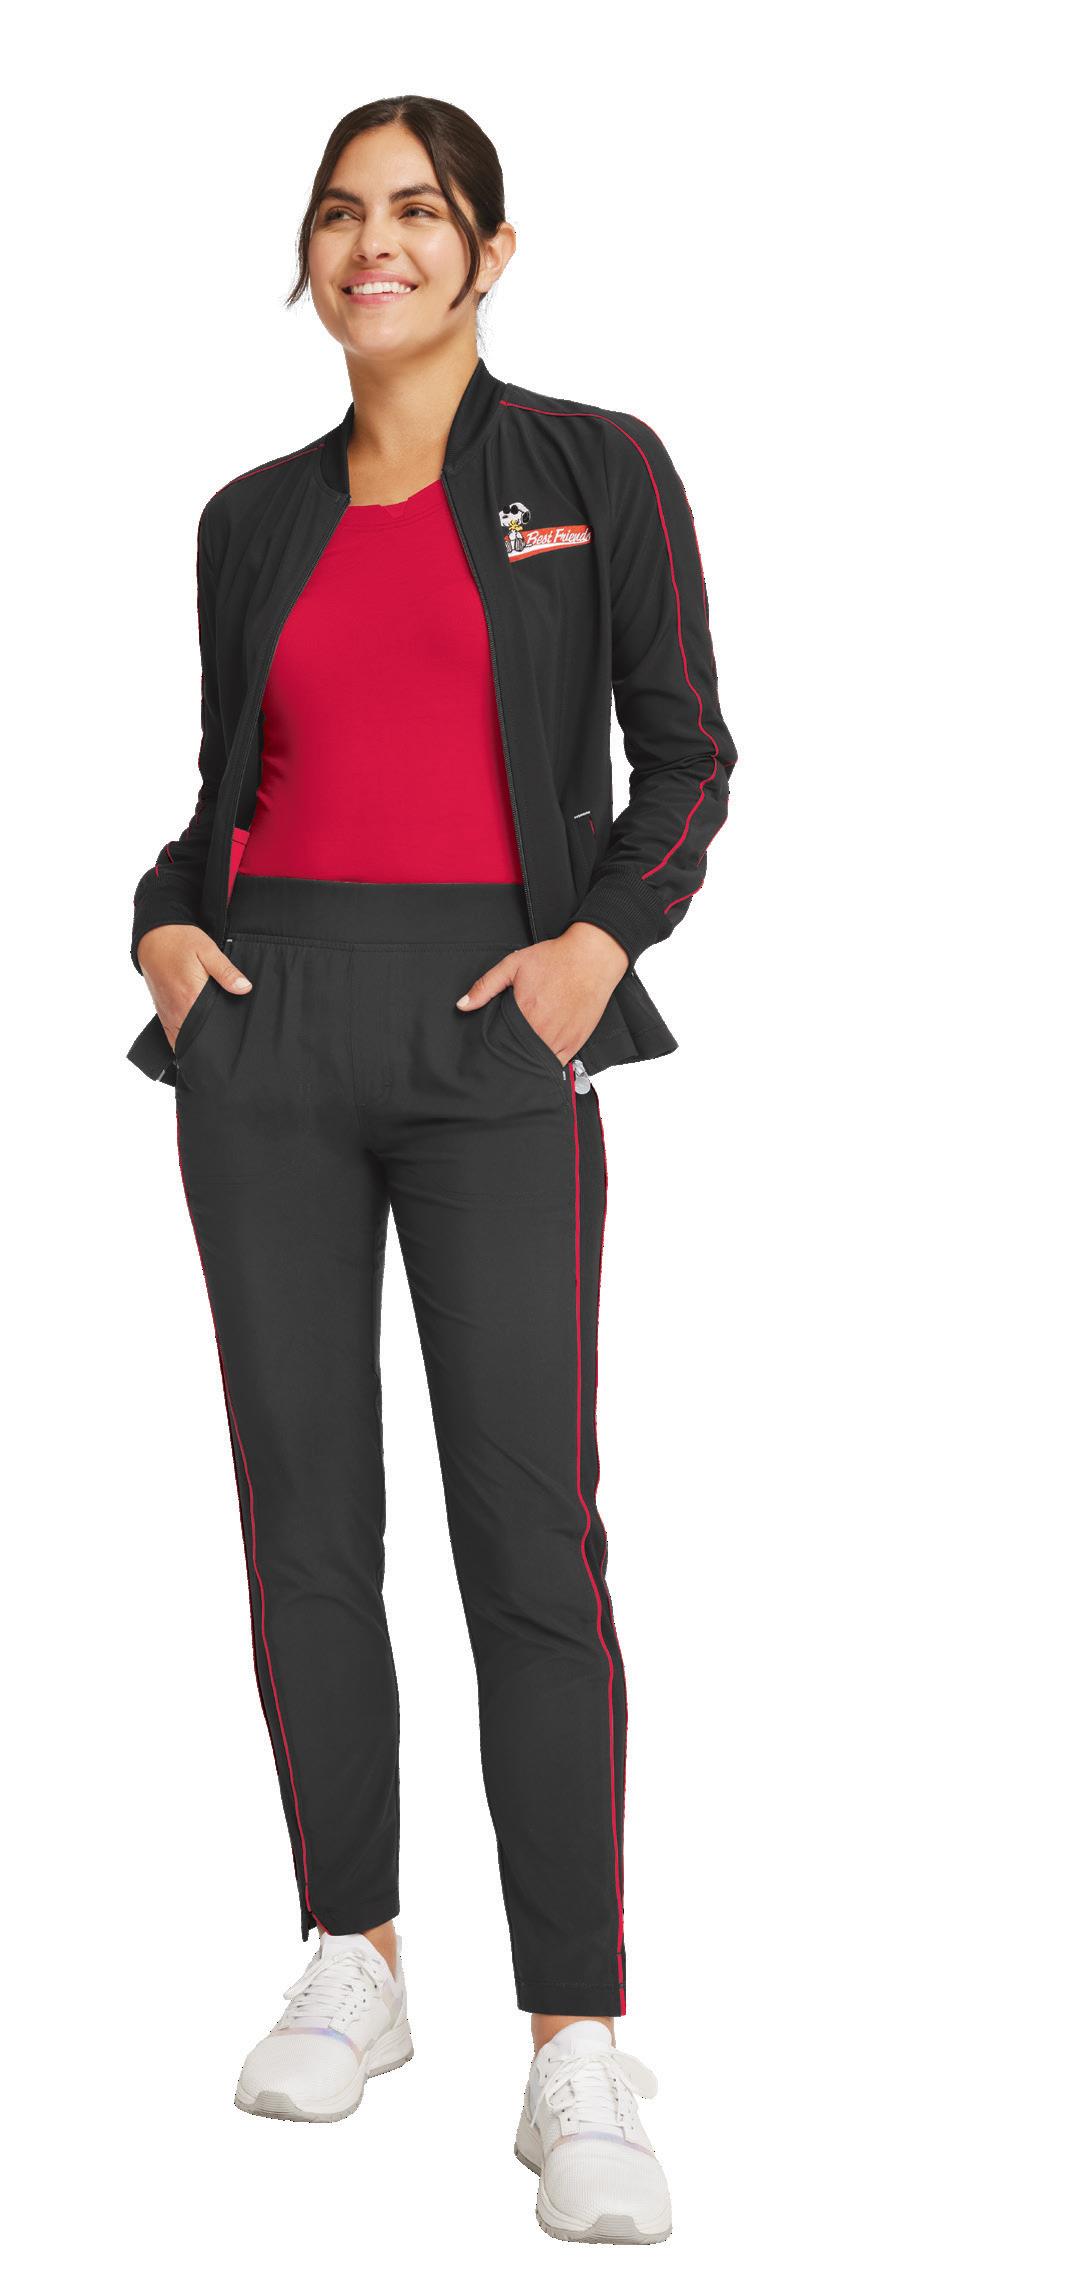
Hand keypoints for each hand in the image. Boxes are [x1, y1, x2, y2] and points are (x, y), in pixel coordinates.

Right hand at [136, 923, 252, 1052]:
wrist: (153, 936)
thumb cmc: (180, 942)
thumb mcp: (208, 951)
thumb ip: (226, 972)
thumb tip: (244, 988)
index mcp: (191, 997)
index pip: (211, 1029)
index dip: (224, 1037)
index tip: (235, 1039)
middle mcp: (177, 1011)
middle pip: (197, 1040)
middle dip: (212, 1043)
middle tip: (228, 1041)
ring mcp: (168, 1014)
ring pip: (184, 1042)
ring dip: (198, 1043)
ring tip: (214, 1040)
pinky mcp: (163, 1014)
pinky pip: (173, 1037)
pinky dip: (185, 1041)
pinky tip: (197, 1037)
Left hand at [455, 922, 628, 1063]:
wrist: (592, 958)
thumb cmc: (555, 959)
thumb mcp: (514, 965)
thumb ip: (485, 986)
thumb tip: (463, 1005)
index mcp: (525, 1014)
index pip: (500, 1044)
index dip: (492, 1048)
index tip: (487, 1050)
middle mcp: (543, 1031)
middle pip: (518, 1056)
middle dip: (509, 1056)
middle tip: (501, 1055)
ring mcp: (561, 1040)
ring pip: (537, 1064)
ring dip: (527, 1061)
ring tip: (519, 1056)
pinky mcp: (576, 1042)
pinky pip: (557, 1064)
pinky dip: (547, 1063)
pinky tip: (539, 1056)